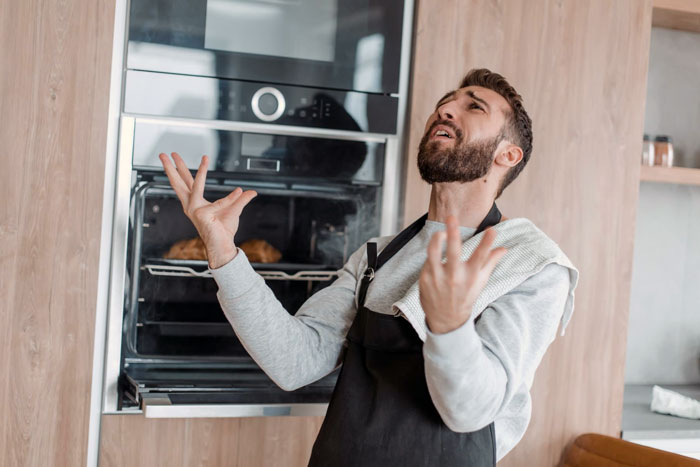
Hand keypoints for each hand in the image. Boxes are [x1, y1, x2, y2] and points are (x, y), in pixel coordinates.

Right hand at [159, 152, 257, 268]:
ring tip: (205, 158)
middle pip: (178, 182)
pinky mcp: (203, 215)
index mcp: (195, 202)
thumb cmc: (223, 229)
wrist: (223, 244)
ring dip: (201, 171)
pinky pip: (221, 203)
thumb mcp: (234, 209)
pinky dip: (231, 198)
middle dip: (171, 167)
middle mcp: (192, 205)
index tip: (176, 157)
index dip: (181, 169)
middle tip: (165, 154)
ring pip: (196, 185)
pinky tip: (239, 192)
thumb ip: (241, 199)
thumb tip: (252, 192)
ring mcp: (196, 209)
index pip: (187, 182)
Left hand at [419, 215, 506, 333]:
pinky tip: (437, 253)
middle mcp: (454, 277)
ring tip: (440, 232)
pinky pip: (428, 260)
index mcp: (471, 277)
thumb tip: (505, 248)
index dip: (487, 243)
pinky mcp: (425, 279)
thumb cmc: (465, 296)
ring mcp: (438, 278)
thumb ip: (490, 262)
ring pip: (433, 253)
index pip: (481, 258)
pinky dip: (433, 254)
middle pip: (453, 252)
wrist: (446, 320)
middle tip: (452, 217)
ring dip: (436, 239)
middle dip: (452, 234)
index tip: (492, 230)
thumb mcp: (480, 281)